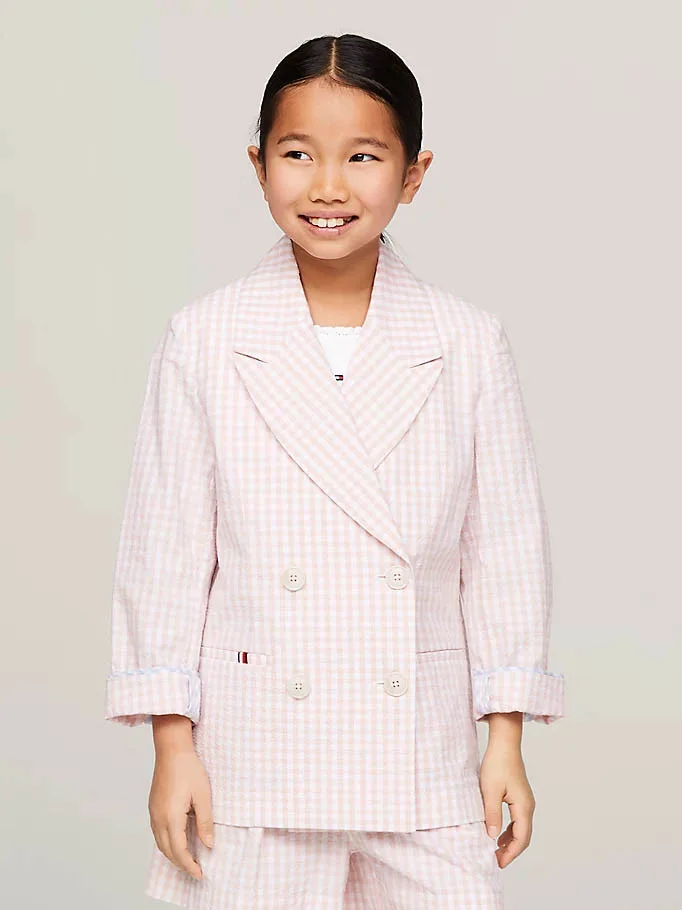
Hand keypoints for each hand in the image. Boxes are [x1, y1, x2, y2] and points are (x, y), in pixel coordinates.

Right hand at [148, 747, 214, 879]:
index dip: (189, 865)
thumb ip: (205, 822)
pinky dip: (167, 843)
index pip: (179, 851)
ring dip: (173, 854)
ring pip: (160, 843)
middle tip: (195, 870)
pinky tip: (176, 841)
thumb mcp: (203, 795)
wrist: (172, 749)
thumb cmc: (188, 768)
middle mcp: (158, 818)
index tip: (199, 874)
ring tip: (188, 859)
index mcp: (171, 817)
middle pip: (167, 851)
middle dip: (181, 864)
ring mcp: (153, 812)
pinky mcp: (153, 806)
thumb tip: (208, 844)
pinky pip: (157, 833)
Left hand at [479, 742, 535, 868]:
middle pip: (523, 836)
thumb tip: (492, 837)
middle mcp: (528, 806)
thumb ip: (492, 814)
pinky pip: (517, 819)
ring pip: (521, 828)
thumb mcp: (490, 790)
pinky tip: (498, 833)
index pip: (521, 838)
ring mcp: (525, 801)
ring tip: (495, 851)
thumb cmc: (497, 763)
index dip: (511, 854)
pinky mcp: (519, 796)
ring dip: (510, 841)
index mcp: (523, 806)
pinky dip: (509, 830)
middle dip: (511, 851)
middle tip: (496, 861)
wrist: (504, 743)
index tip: (498, 863)